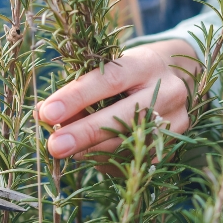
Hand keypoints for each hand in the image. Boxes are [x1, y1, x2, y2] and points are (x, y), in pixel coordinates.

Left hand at [37, 39, 198, 159]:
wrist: (179, 75)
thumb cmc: (131, 70)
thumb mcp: (108, 68)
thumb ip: (77, 88)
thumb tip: (43, 114)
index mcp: (146, 63)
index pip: (109, 80)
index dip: (76, 98)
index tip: (47, 114)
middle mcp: (168, 90)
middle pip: (123, 117)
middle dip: (84, 133)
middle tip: (54, 146)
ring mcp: (176, 118)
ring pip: (129, 143)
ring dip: (92, 150)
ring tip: (65, 149)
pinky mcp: (176, 142)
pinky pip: (136, 159)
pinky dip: (108, 159)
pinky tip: (92, 154)